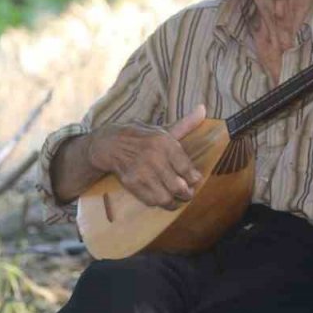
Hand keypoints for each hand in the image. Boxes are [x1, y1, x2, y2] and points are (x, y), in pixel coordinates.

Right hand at [87, 104, 206, 209]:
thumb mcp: (162, 129)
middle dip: (186, 193)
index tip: (195, 180)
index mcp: (163, 142)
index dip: (194, 178)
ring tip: (177, 199)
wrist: (110, 144)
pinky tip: (163, 198)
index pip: (186, 168)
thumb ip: (186, 124)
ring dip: (174, 202)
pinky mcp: (132, 183)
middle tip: (188, 193)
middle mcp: (153, 157)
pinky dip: (159, 202)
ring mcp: (141, 171)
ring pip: (165, 197)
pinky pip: (151, 200)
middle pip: (177, 186)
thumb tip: (203, 109)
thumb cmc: (142, 137)